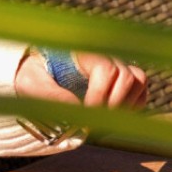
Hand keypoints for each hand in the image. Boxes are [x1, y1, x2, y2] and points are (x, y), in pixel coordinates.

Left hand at [14, 50, 147, 109]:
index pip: (106, 68)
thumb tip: (77, 109)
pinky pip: (140, 91)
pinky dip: (132, 106)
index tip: (87, 111)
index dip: (100, 93)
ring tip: (104, 118)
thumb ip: (50, 94)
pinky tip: (112, 116)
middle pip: (128, 76)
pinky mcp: (121, 82)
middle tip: (96, 119)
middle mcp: (102, 57)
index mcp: (81, 53)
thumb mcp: (30, 83)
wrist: (34, 77)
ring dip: (125, 104)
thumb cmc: (32, 76)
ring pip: (138, 81)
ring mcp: (114, 68)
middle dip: (114, 102)